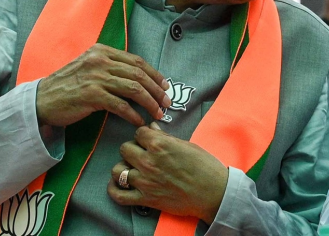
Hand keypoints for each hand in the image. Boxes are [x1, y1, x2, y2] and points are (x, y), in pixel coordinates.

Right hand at [35, 44, 170, 126]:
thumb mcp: (89, 68)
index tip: (165, 87)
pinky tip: (139, 121)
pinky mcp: (91, 95)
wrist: (40, 100)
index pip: (136, 61)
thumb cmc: (67, 87)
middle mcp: (100, 60)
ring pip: (133, 88)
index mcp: (101, 51)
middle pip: (138, 74)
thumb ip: (110, 68)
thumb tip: (139, 78)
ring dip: (150, 103)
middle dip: (156, 90)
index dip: (154, 75)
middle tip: (166, 103)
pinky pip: (120, 105)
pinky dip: (133, 114)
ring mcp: (95, 77)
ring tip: (157, 113)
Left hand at [108, 124, 228, 223]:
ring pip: (117, 170)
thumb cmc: (205, 167)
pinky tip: (118, 185)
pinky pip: (119, 195)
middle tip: (142, 154)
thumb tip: (152, 129)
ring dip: (123, 168)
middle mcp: (149, 161)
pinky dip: (114, 190)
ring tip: (132, 168)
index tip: (148, 140)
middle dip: (133, 149)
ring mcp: (145, 181)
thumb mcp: (187, 145)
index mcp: (160, 145)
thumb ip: (166, 137)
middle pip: (125, 148)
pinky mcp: (145, 199)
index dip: (144, 135)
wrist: (214, 192)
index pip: (139, 132)